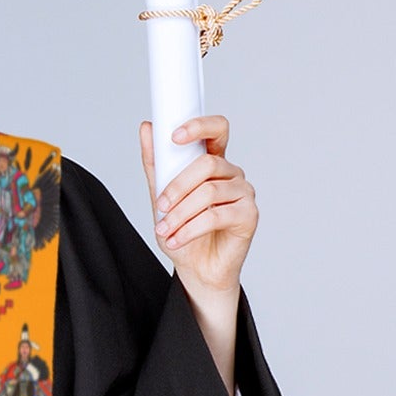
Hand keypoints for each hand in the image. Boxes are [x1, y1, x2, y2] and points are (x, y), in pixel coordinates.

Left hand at [138, 115, 257, 294]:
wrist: (197, 269)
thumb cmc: (183, 232)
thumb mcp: (161, 198)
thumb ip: (156, 164)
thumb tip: (147, 128)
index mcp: (213, 164)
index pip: (217, 130)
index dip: (200, 126)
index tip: (174, 136)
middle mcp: (231, 174)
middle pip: (207, 165)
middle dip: (177, 187)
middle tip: (161, 206)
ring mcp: (243, 193)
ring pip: (209, 192)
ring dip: (180, 214)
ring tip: (165, 230)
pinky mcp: (249, 215)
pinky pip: (216, 215)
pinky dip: (190, 229)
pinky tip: (176, 240)